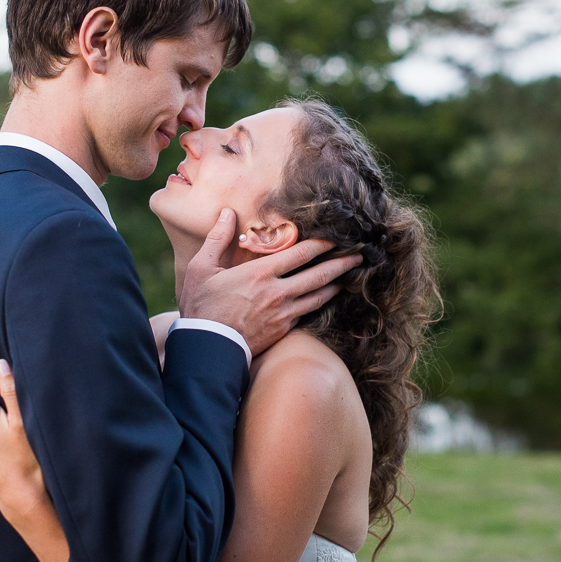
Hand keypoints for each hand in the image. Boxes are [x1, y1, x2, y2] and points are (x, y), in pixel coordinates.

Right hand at [180, 209, 361, 355]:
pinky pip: (308, 314)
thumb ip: (217, 238)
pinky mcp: (282, 331)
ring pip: (318, 297)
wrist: (207, 349)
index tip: (337, 237)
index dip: (322, 244)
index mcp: (260, 274)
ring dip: (335, 285)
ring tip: (349, 277)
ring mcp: (283, 314)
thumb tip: (228, 212)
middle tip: (360, 255)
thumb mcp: (201, 268)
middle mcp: (277, 293)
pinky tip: (325, 299)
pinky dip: (320, 304)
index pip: (300, 254)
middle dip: (341, 264)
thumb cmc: (201, 307)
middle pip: (318, 275)